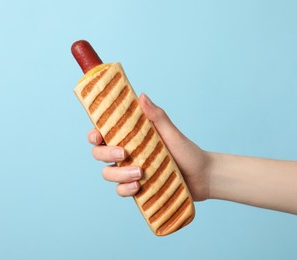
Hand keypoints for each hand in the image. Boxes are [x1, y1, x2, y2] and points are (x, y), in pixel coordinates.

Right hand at [87, 93, 211, 200]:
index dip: (94, 135)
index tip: (98, 135)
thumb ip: (157, 116)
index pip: (103, 134)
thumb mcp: (172, 133)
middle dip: (106, 154)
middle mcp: (126, 154)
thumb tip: (142, 96)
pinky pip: (120, 191)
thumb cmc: (186, 151)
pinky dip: (125, 189)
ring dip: (118, 174)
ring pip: (108, 174)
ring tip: (139, 173)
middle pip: (99, 154)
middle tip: (124, 153)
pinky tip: (138, 187)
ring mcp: (129, 172)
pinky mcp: (136, 188)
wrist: (202, 177)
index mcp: (131, 137)